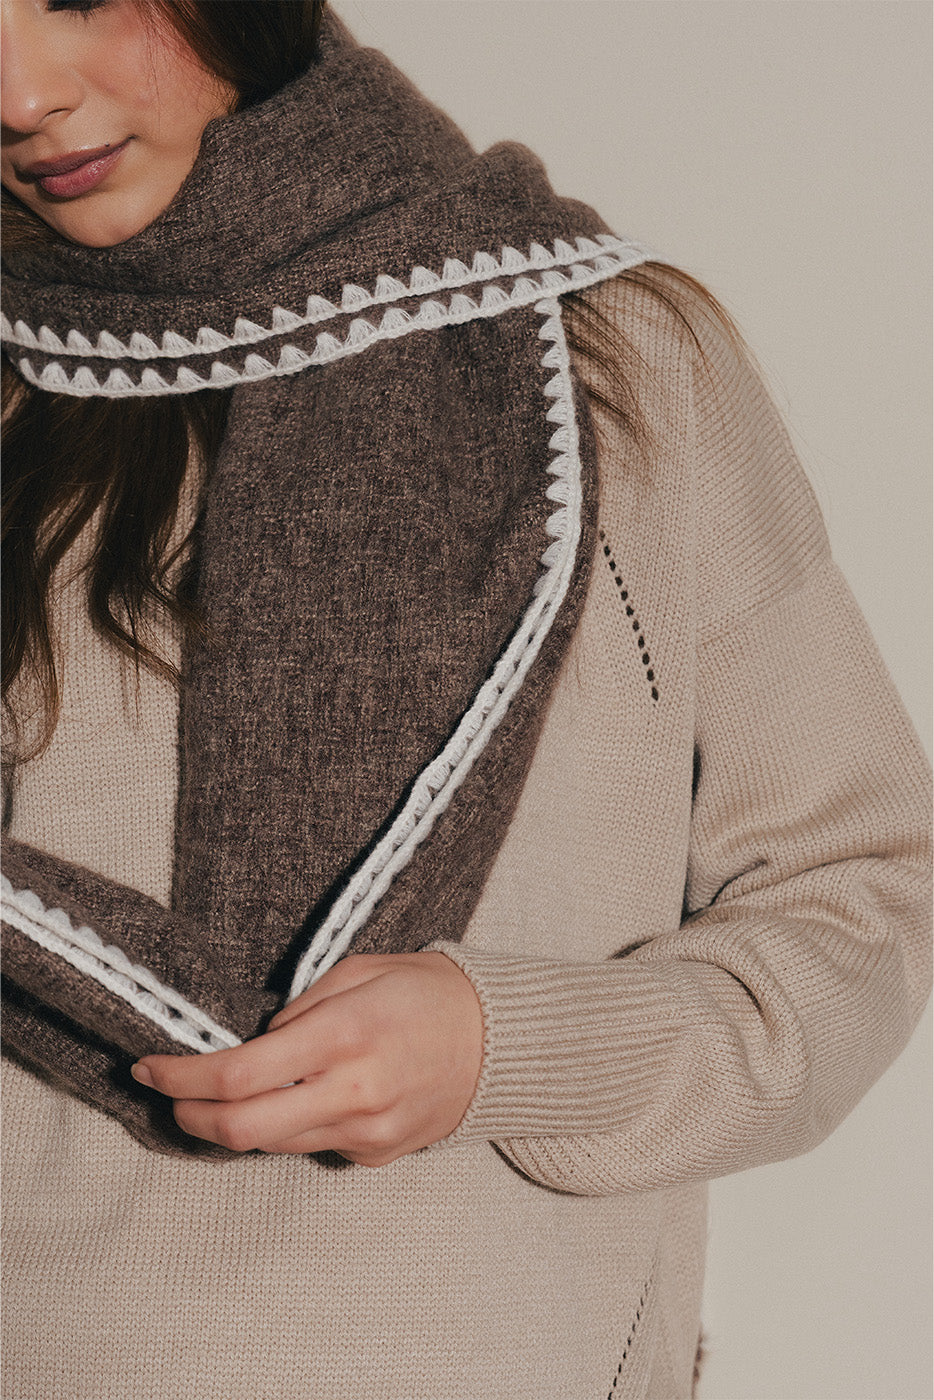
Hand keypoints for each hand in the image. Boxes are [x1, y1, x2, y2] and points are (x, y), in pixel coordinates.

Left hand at [131, 951, 483, 1165]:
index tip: (148, 1067)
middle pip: (242, 1129)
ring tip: (221, 1095)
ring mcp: (367, 1131)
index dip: (180, 1077)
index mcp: (345, 1035)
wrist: (503, 1041)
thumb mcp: (360, 970)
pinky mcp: (377, 1153)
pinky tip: (294, 1097)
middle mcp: (353, 1092)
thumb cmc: (429, 991)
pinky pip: (312, 1145)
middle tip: (169, 1095)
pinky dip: (288, 1125)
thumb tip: (255, 1042)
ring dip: (233, 1124)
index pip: (239, 1074)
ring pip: (271, 1143)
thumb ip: (300, 1008)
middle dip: (190, 1115)